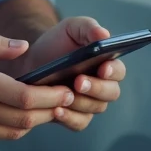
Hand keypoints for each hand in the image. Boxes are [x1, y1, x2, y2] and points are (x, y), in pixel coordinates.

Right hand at [0, 27, 76, 149]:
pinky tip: (17, 115)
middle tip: (64, 99)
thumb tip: (24, 47)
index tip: (65, 89)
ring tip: (45, 107)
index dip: (50, 96)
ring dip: (33, 121)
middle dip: (50, 110)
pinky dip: (12, 128)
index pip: (22, 96)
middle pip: (24, 118)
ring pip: (13, 131)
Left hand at [18, 17, 125, 131]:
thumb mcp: (71, 28)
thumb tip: (104, 35)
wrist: (33, 60)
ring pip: (95, 108)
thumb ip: (88, 27)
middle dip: (96, 88)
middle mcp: (103, 85)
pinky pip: (79, 122)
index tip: (103, 68)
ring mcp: (90, 102)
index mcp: (107, 63)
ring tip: (64, 96)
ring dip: (81, 102)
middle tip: (79, 82)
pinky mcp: (75, 116)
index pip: (118, 70)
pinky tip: (56, 110)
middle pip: (111, 93)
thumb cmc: (57, 42)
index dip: (113, 71)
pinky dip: (69, 118)